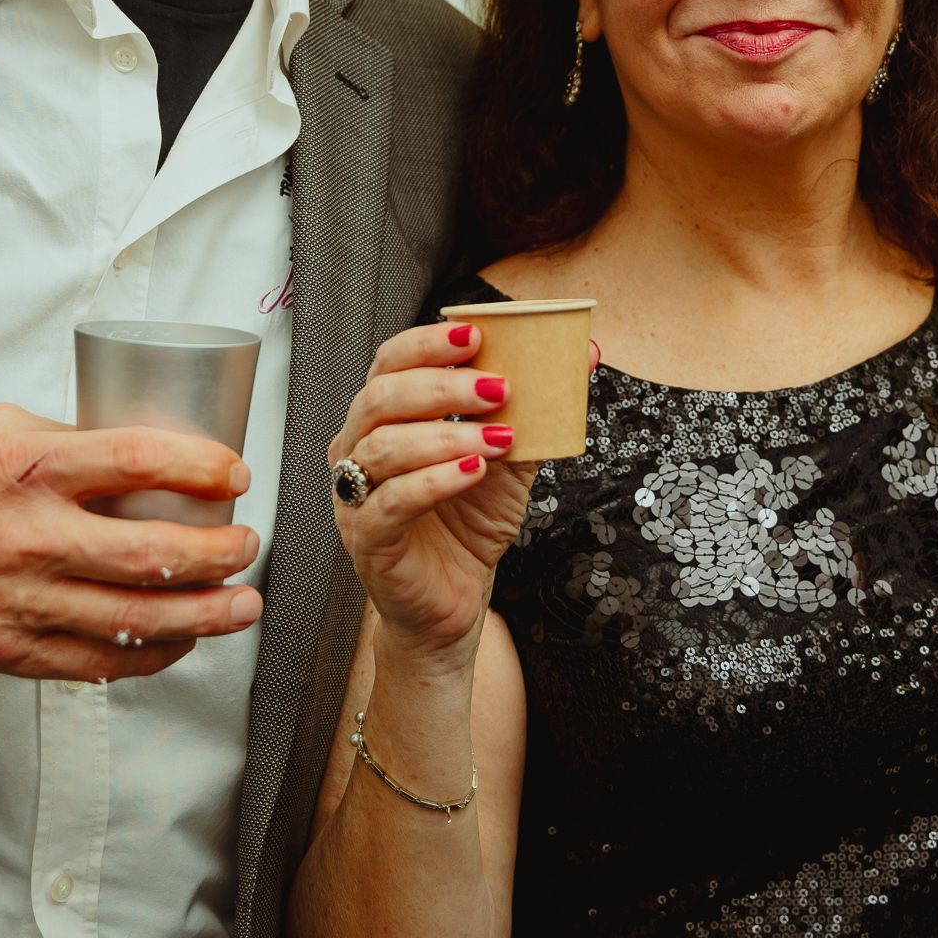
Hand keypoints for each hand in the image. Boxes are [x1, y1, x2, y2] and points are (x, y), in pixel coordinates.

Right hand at [0, 404, 263, 681]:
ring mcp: (16, 600)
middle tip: (247, 546)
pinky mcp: (5, 649)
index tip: (235, 474)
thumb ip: (64, 442)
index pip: (138, 460)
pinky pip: (96, 663)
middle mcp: (25, 535)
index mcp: (22, 465)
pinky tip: (178, 641)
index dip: (202, 467)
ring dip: (204, 616)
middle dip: (220, 554)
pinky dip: (149, 656)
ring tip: (241, 605)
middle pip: (151, 554)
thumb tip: (139, 453)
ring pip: (136, 621)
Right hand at [329, 321, 530, 667]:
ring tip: (498, 439)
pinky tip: (473, 473)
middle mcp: (358, 450)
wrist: (454, 602)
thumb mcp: (509, 460)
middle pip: (381, 398)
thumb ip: (534, 409)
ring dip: (447, 436)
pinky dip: (435, 482)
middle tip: (497, 387)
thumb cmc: (469, 525)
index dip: (427, 344)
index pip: (390, 363)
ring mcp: (355, 496)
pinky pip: (391, 502)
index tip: (477, 334)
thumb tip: (581, 354)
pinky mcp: (367, 540)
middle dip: (442, 385)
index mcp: (384, 419)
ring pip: (384, 448)